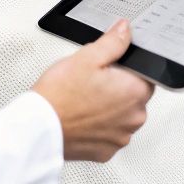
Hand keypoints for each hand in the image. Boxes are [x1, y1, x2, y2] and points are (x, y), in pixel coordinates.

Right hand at [31, 20, 153, 161]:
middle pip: (134, 97)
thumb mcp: (87, 58)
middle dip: (117, 90)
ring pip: (121, 117)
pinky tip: (82, 119)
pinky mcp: (106, 152)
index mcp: (135, 92)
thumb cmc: (60, 96)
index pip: (145, 76)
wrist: (38, 129)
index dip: (126, 70)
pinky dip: (98, 128)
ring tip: (84, 102)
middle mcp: (134, 118)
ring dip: (109, 110)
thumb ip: (113, 43)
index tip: (109, 71)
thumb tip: (125, 31)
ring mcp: (121, 137)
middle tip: (91, 84)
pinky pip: (108, 135)